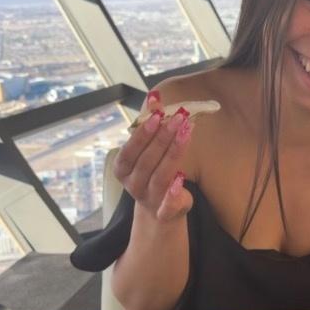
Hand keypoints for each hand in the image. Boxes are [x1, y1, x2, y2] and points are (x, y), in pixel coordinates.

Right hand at [114, 91, 193, 221]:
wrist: (159, 212)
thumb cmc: (152, 173)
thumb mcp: (147, 151)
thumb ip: (149, 126)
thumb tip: (155, 97)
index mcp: (123, 169)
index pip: (131, 150)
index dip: (142, 133)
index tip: (156, 115)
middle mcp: (133, 185)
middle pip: (147, 161)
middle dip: (163, 137)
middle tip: (179, 117)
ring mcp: (149, 200)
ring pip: (161, 176)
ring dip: (173, 153)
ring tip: (187, 131)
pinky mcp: (165, 212)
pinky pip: (167, 205)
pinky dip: (173, 194)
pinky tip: (181, 178)